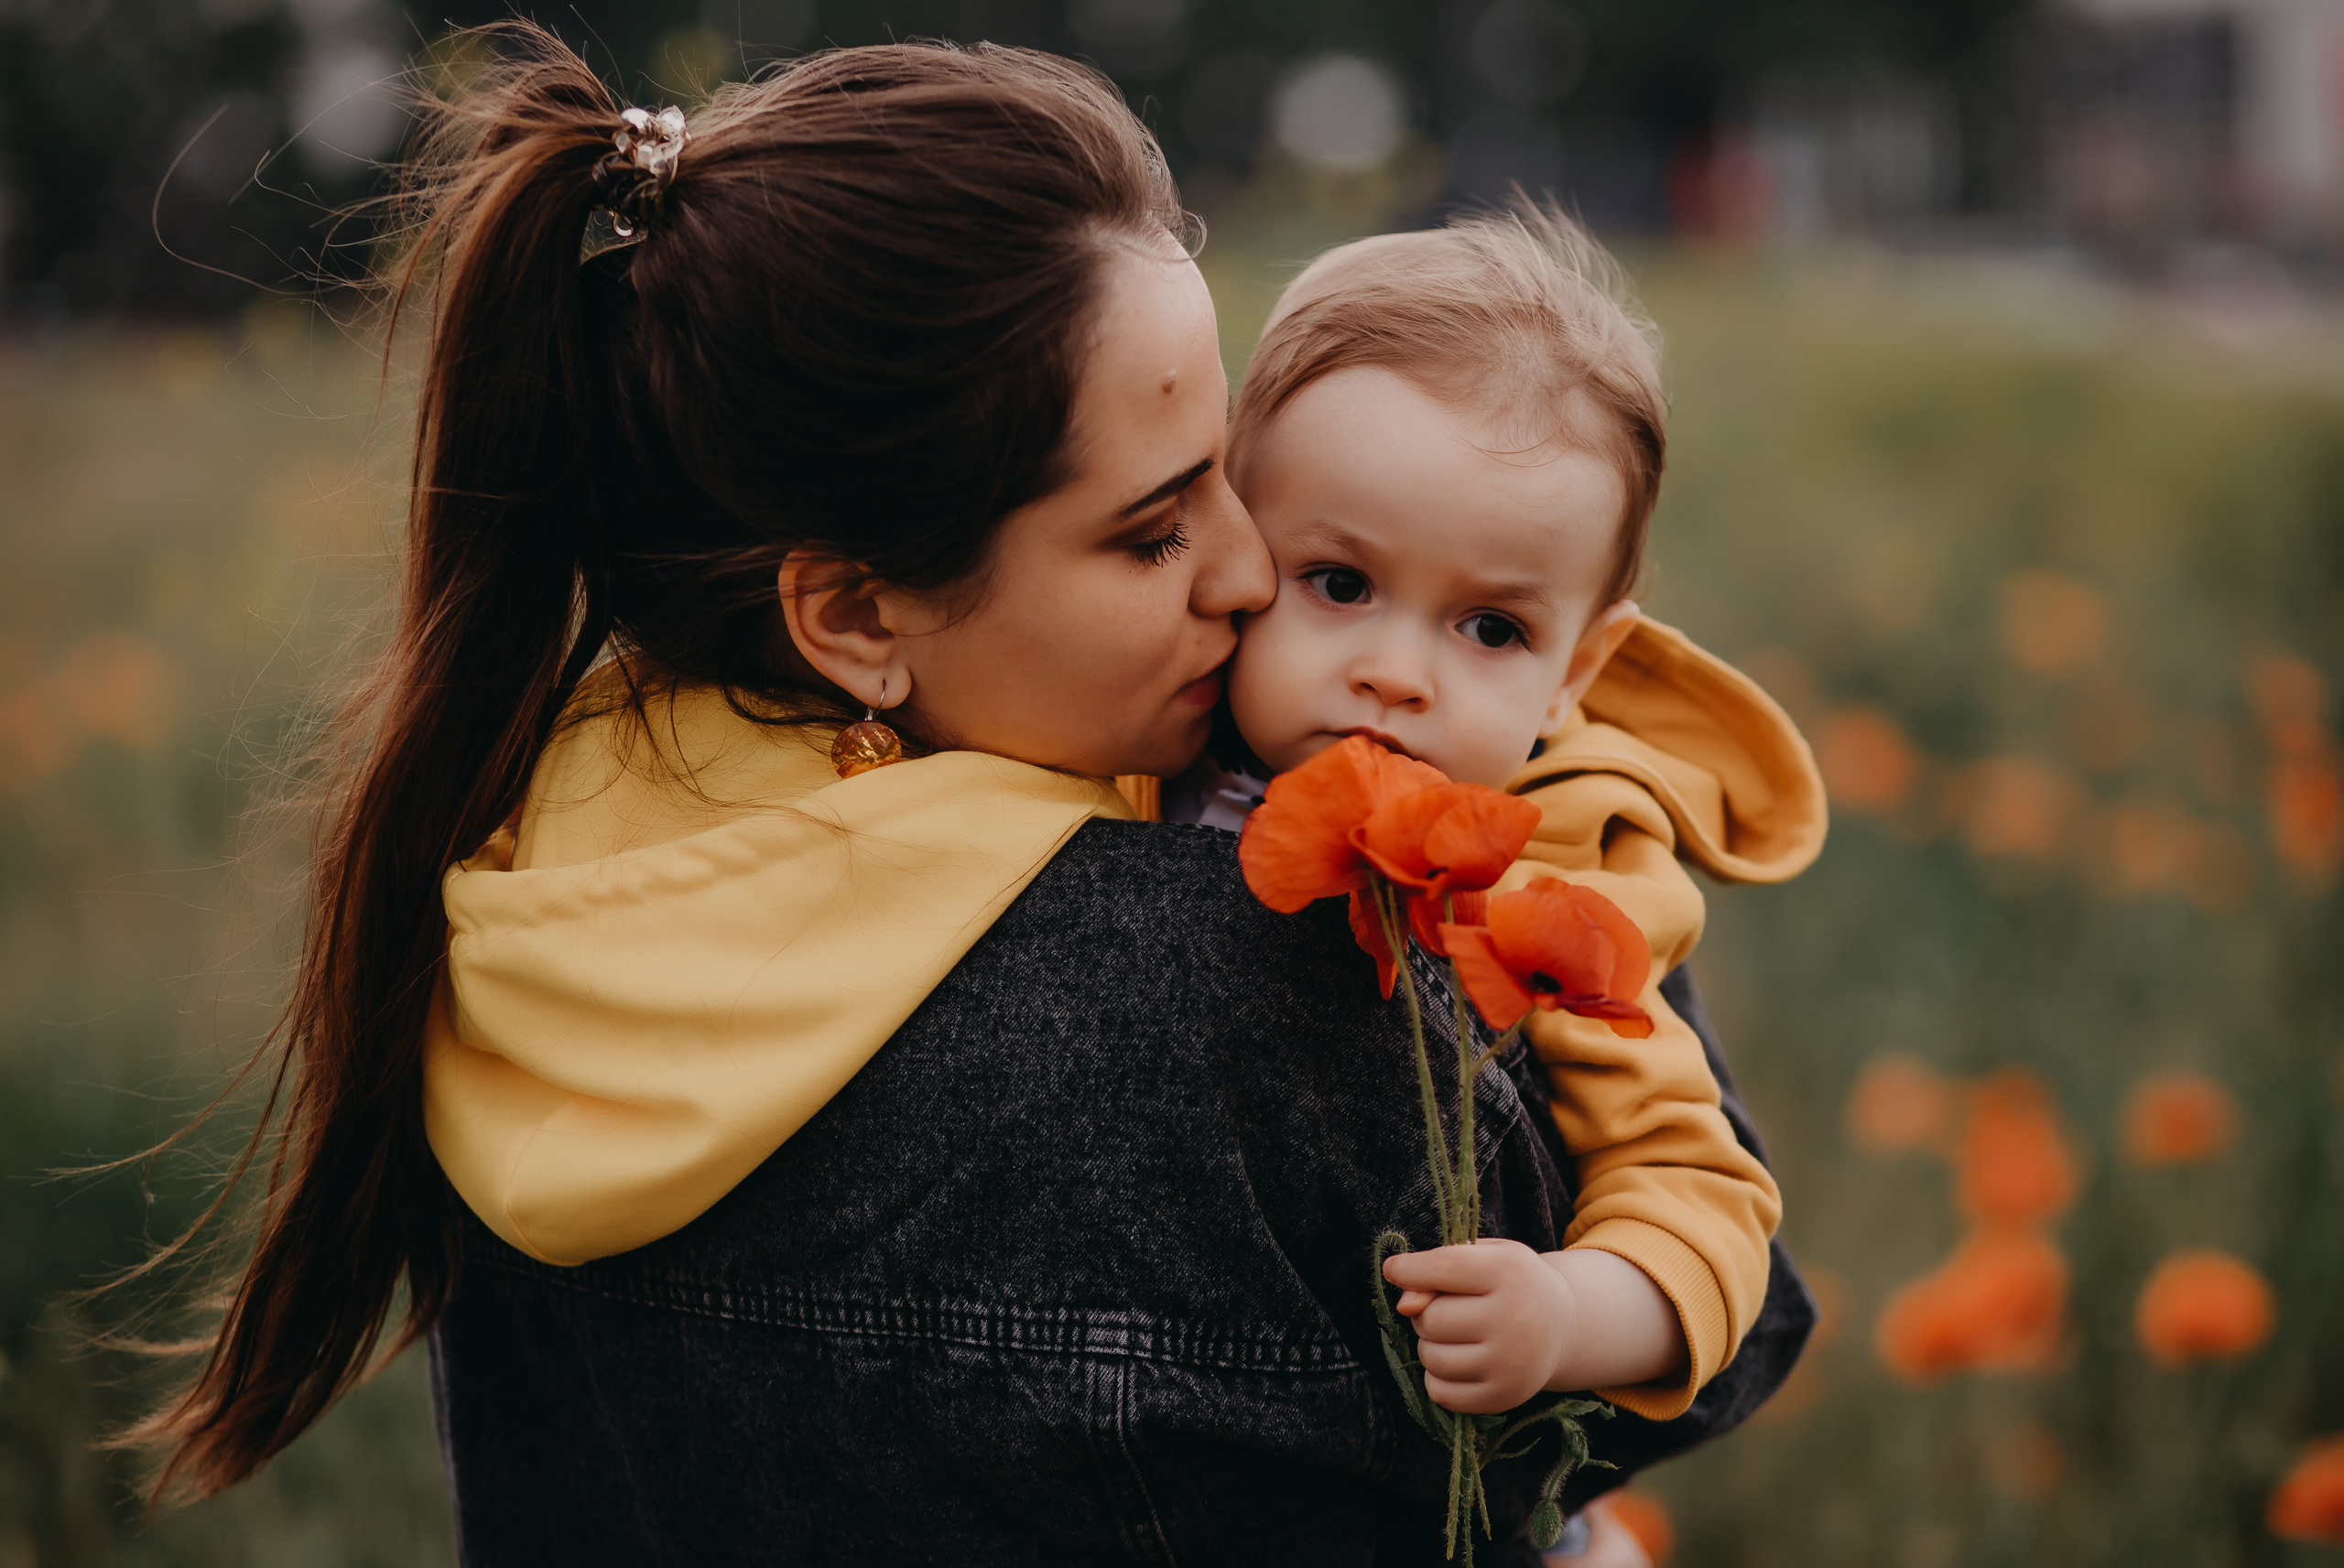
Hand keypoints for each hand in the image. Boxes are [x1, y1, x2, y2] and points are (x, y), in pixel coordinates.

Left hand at [1383, 1238, 1573, 1412]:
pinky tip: (1458, 1361)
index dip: (1408, 1269)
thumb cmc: (1509, 1283)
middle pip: (1431, 1319)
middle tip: (1449, 1308)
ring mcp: (1511, 1364)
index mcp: (1510, 1272)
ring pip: (1431, 1357)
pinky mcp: (1503, 1397)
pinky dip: (1437, 1377)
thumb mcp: (1482, 1258)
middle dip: (1425, 1312)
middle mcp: (1515, 1319)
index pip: (1442, 1268)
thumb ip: (1437, 1268)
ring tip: (1456, 1334)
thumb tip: (1404, 1305)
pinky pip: (1440, 1392)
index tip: (1394, 1269)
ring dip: (1429, 1344)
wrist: (1561, 1326)